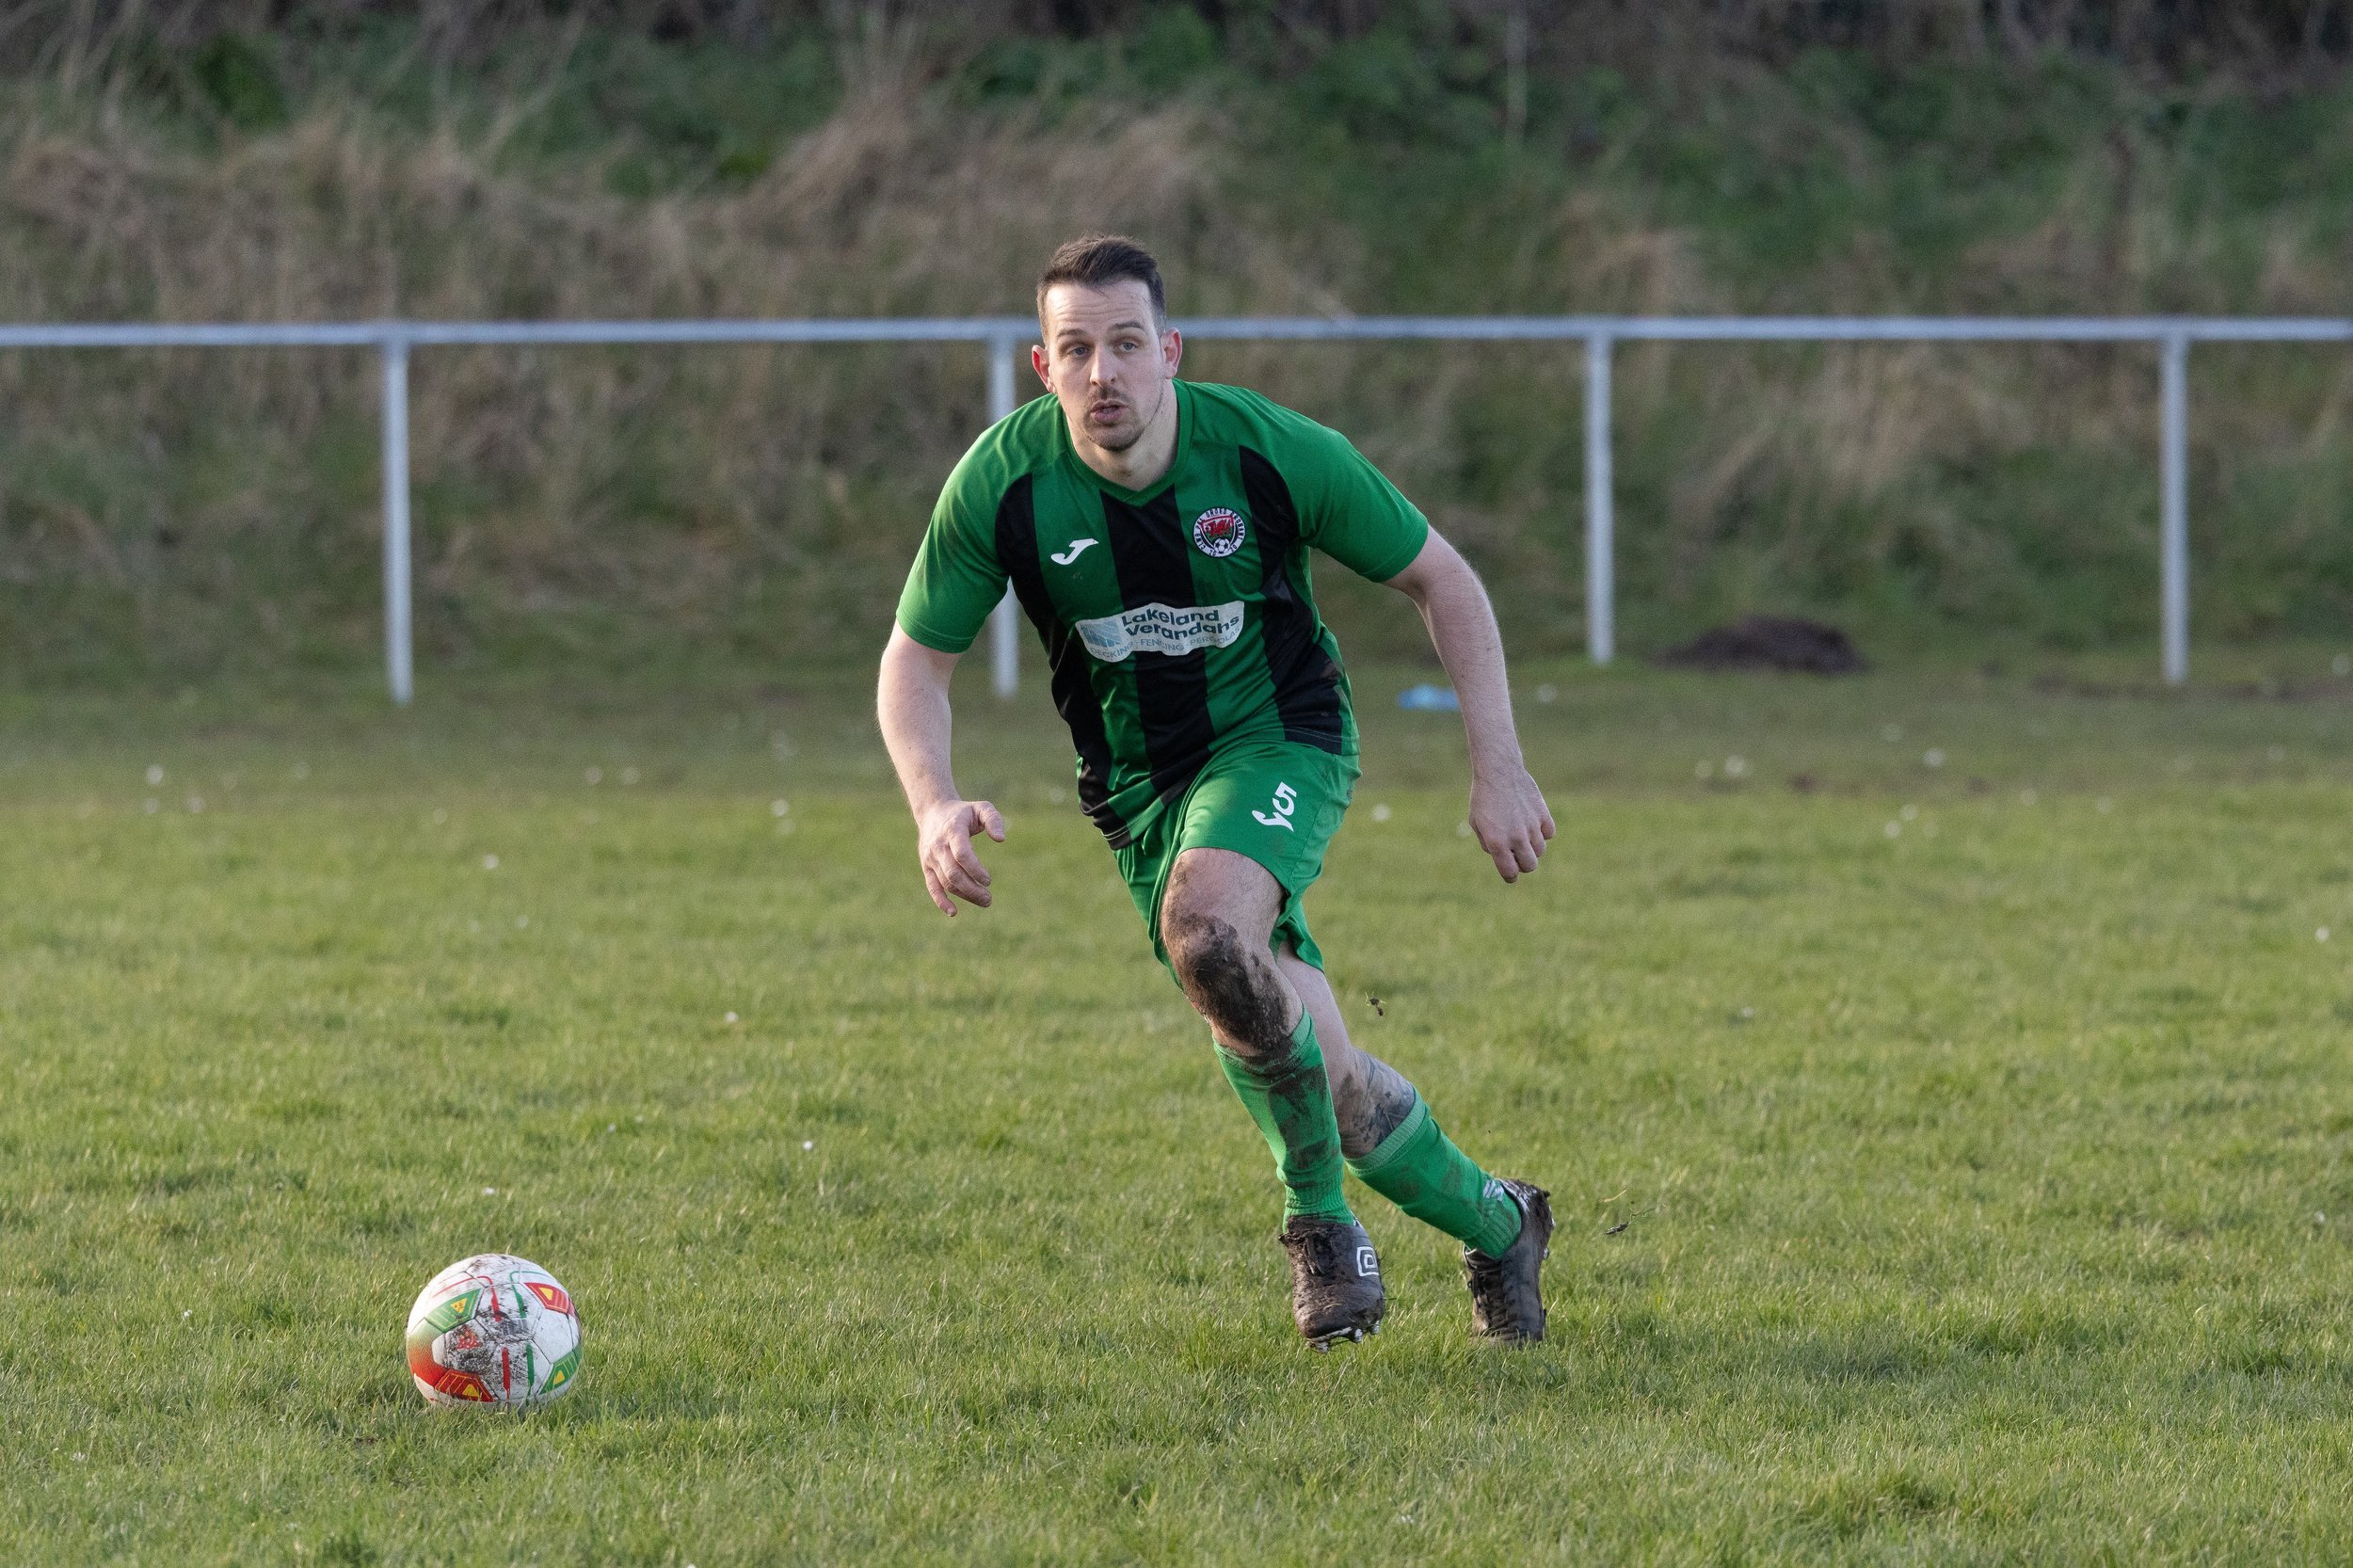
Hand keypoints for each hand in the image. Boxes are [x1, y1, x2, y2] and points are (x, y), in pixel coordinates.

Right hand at [916, 798, 1006, 914]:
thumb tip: (1001, 839)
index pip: (961, 854)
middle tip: (988, 898)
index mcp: (952, 830)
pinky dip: (941, 900)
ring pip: (945, 881)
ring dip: (964, 894)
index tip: (988, 880)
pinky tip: (953, 912)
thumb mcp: (981, 807)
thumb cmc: (963, 813)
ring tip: (985, 900)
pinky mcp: (927, 866)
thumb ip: (993, 819)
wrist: (933, 812)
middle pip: (953, 872)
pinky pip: (932, 886)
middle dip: (971, 888)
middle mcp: (939, 845)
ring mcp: (931, 857)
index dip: (975, 869)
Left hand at [1469, 764, 1554, 882]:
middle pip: (1530, 866)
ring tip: (1522, 835)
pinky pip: (1549, 834)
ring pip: (1540, 850)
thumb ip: (1488, 844)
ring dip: (1532, 848)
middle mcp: (1516, 837)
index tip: (1510, 875)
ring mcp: (1532, 826)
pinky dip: (1543, 833)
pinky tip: (1533, 825)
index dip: (1510, 877)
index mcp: (1497, 842)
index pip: (1510, 872)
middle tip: (1517, 856)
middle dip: (1523, 865)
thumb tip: (1502, 857)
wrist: (1498, 772)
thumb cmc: (1483, 798)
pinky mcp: (1543, 814)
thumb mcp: (1476, 823)